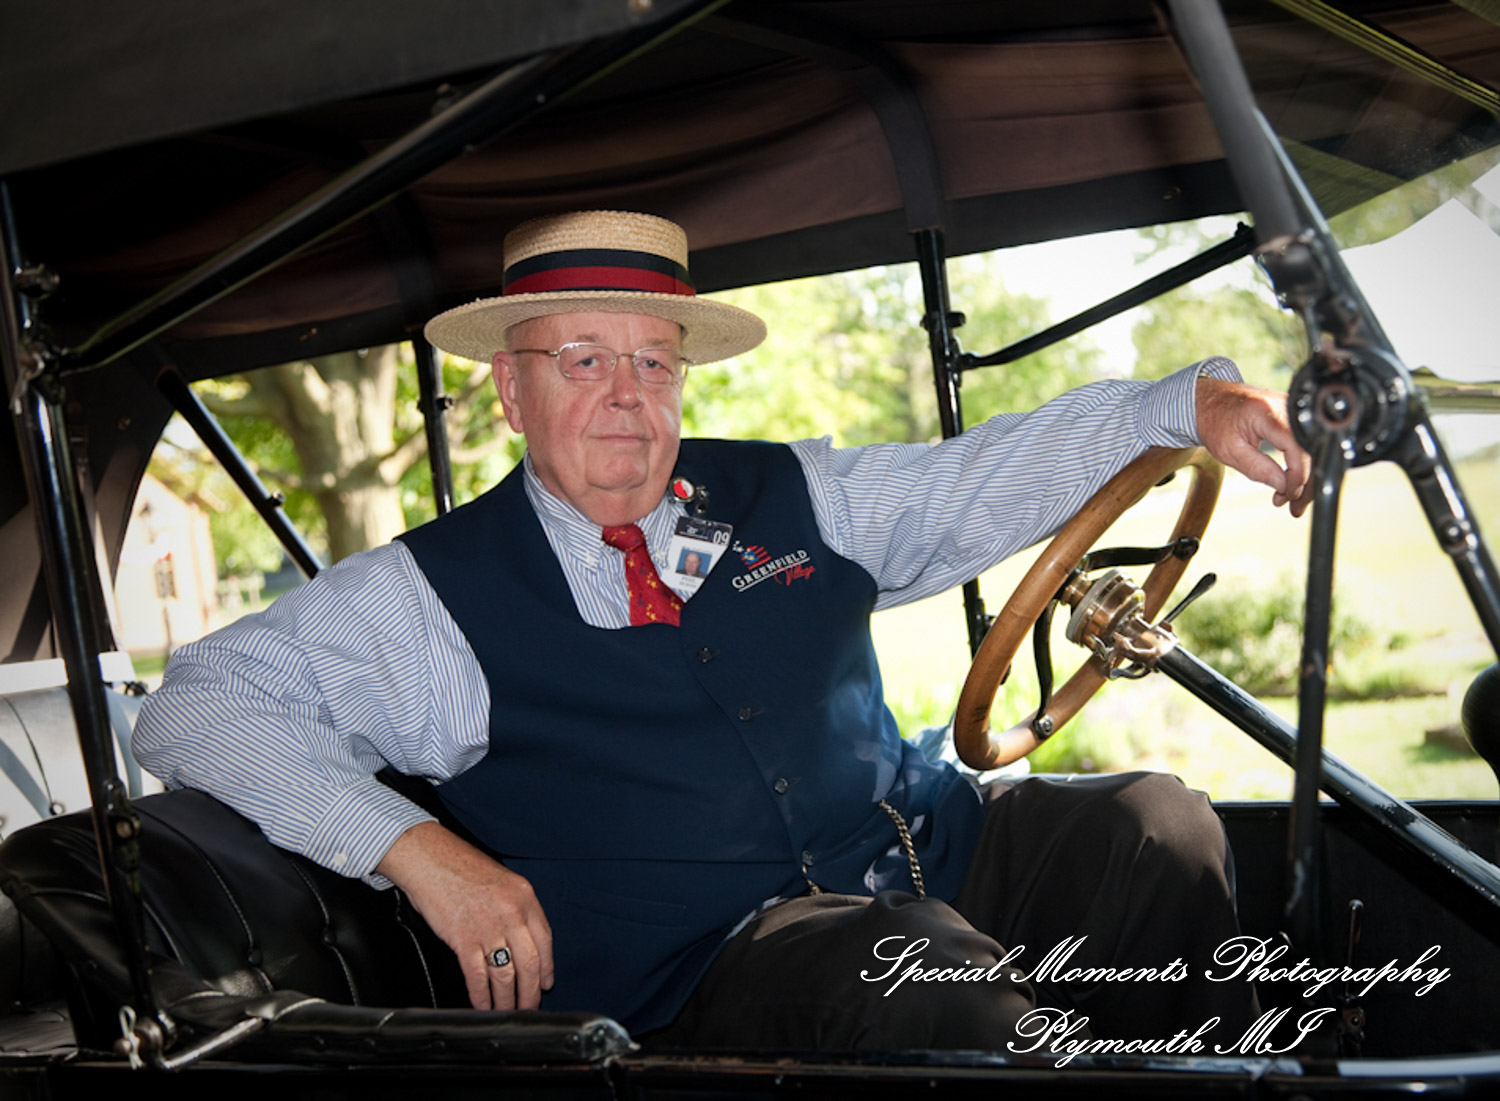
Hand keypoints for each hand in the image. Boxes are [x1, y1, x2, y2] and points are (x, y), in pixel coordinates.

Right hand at [376, 821, 553, 1009]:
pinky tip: (482, 1006)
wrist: (429, 858)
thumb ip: (516, 908)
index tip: (545, 984)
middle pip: (530, 964)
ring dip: (507, 1000)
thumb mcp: (502, 881)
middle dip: (531, 993)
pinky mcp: (463, 939)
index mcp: (525, 897)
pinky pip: (478, 976)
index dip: (547, 967)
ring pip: (506, 975)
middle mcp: (512, 913)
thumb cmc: (460, 866)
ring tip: (507, 1013)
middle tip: (528, 1008)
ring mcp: (488, 927)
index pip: (545, 940)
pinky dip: (481, 996)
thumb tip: (522, 940)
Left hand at [1195, 377, 1312, 516]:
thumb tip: (1285, 486)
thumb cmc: (1215, 422)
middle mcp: (1287, 406)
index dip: (1297, 477)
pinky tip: (1291, 484)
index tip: (1288, 496)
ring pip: (1311, 449)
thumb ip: (1258, 468)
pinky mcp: (1295, 415)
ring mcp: (1293, 409)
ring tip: (1290, 500)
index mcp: (1268, 413)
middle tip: (1295, 508)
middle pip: (1310, 450)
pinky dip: (1301, 465)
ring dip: (1305, 478)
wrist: (1210, 400)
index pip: (1297, 448)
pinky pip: (1305, 444)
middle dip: (1305, 484)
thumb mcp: (1230, 451)